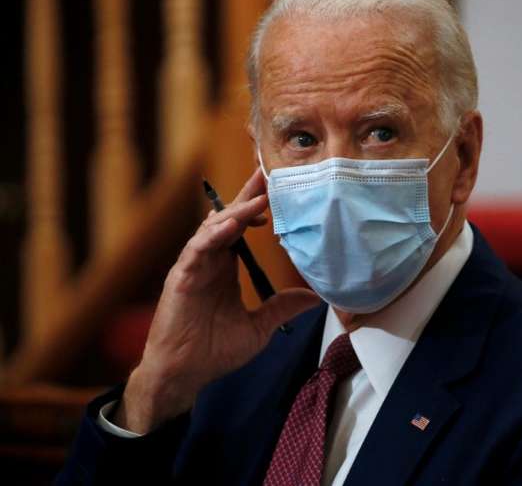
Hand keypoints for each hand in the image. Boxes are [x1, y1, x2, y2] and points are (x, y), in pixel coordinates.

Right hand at [115, 169, 318, 432]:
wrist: (183, 375)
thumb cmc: (214, 352)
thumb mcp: (260, 328)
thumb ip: (282, 307)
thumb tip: (314, 297)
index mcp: (224, 268)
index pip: (241, 228)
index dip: (257, 207)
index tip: (278, 189)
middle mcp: (209, 261)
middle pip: (228, 219)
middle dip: (247, 195)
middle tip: (267, 171)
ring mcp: (193, 267)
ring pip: (214, 228)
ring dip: (236, 211)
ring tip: (260, 197)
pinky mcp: (182, 278)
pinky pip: (197, 249)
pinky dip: (214, 235)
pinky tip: (231, 224)